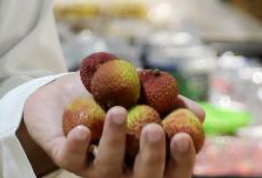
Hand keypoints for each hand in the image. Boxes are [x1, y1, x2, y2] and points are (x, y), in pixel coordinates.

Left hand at [19, 73, 203, 177]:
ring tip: (118, 111)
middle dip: (150, 156)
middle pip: (144, 177)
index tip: (183, 137)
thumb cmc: (108, 96)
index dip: (181, 160)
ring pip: (108, 169)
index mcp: (145, 159)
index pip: (171, 171)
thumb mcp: (141, 92)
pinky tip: (83, 130)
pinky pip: (72, 159)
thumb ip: (168, 102)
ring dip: (115, 140)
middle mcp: (123, 170)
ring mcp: (94, 168)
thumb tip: (199, 114)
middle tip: (152, 129)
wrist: (62, 93)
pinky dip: (78, 146)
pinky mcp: (65, 157)